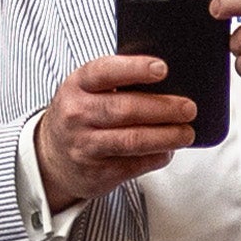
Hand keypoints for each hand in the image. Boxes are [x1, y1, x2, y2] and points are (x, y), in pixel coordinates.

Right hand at [31, 48, 201, 210]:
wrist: (52, 157)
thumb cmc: (81, 116)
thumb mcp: (87, 91)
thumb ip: (117, 82)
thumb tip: (168, 82)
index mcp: (77, 86)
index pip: (105, 72)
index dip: (134, 68)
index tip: (162, 69)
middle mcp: (78, 115)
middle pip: (126, 109)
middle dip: (163, 108)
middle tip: (188, 108)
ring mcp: (87, 145)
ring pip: (133, 140)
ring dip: (166, 136)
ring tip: (186, 133)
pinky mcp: (99, 172)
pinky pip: (136, 164)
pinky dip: (158, 156)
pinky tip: (168, 150)